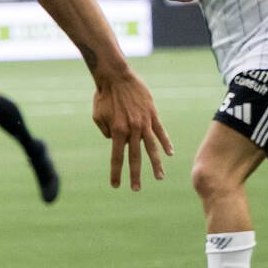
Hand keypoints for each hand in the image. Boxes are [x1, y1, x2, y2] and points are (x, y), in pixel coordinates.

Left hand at [91, 69, 172, 190]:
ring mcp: (145, 123)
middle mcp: (132, 130)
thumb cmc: (103, 97)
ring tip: (159, 177)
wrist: (116, 77)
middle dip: (136, 175)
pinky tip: (170, 153)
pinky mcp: (153, 115)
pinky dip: (166, 143)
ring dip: (156, 164)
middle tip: (136, 189)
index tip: (116, 186)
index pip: (117, 158)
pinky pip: (161, 132)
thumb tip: (116, 142)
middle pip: (135, 158)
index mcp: (117, 132)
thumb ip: (107, 133)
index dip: (116, 173)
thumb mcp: (98, 117)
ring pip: (152, 148)